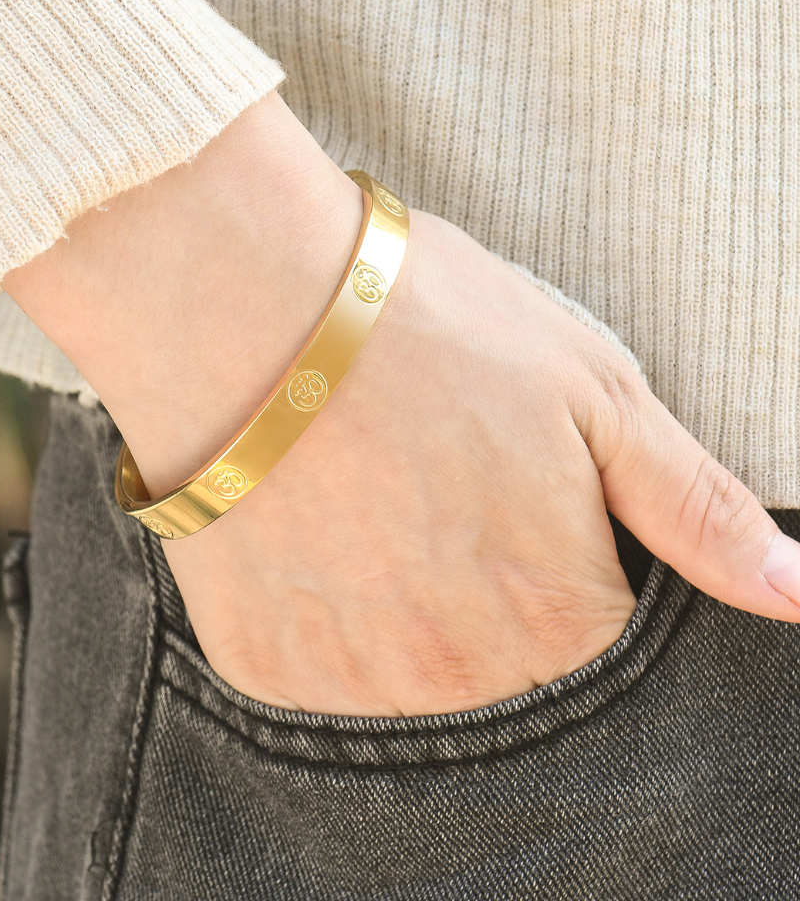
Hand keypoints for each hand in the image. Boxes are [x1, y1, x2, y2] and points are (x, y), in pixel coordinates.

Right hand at [163, 211, 799, 713]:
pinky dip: (316, 606)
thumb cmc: (426, 327)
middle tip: (430, 484)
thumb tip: (799, 594)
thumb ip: (698, 509)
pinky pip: (314, 666)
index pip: (601, 643)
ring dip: (396, 602)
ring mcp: (348, 686)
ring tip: (364, 496)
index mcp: (559, 621)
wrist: (242, 300)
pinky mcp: (261, 666)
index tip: (510, 492)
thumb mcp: (592, 392)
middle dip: (480, 584)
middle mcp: (457, 682)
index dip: (562, 555)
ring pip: (406, 678)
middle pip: (502, 671)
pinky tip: (305, 524)